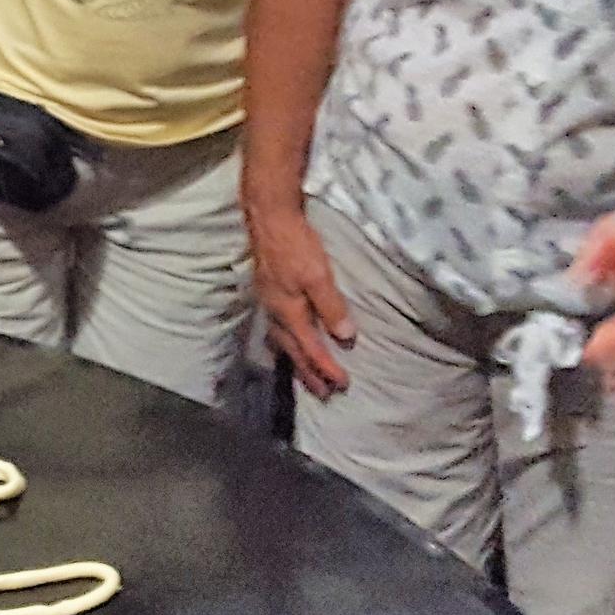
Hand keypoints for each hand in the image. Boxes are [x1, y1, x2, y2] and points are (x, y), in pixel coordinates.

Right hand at [249, 202, 353, 395]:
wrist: (270, 220)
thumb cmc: (296, 246)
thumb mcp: (319, 276)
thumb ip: (331, 307)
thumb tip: (345, 338)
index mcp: (289, 313)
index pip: (311, 349)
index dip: (327, 368)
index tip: (342, 385)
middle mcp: (276, 314)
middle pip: (294, 353)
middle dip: (309, 375)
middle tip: (325, 394)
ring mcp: (270, 304)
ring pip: (283, 344)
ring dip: (296, 364)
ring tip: (307, 378)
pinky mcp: (269, 294)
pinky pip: (278, 331)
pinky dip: (286, 346)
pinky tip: (290, 343)